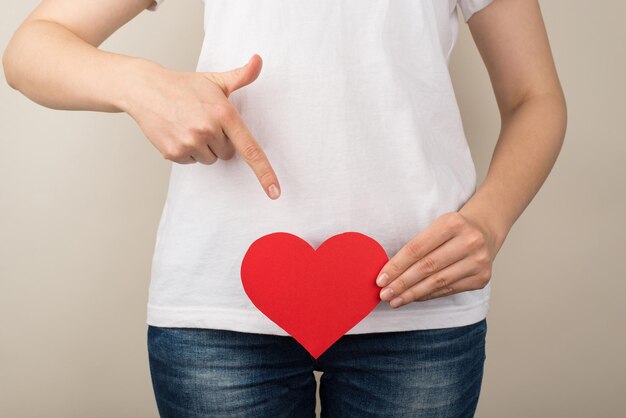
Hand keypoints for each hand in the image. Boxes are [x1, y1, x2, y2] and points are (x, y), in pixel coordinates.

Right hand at [123, 54, 280, 199]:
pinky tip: (178, 132)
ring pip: (210, 160)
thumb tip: (259, 60)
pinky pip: (191, 162)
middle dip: (220, 142)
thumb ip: (241, 76)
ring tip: (189, 126)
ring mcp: (190, 142)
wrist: (145, 89)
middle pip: (228, 154)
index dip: (264, 172)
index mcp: (224, 114)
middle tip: (204, 123)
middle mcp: (209, 130)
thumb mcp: (215, 80)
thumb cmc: (184, 86)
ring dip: (203, 148)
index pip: (250, 149)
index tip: (274, 192)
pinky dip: (187, 152)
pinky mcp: (173, 152)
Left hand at [375, 211, 499, 307]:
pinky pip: (448, 290)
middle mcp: (469, 242)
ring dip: (412, 294)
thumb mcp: (436, 226)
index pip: (417, 248)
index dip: (397, 266)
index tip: (381, 279)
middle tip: (385, 294)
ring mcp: (478, 261)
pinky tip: (413, 298)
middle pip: (427, 267)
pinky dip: (428, 295)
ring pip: (437, 282)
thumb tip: (389, 273)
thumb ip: (416, 247)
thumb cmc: (453, 229)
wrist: (485, 230)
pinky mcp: (482, 278)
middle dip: (402, 283)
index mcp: (452, 223)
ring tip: (395, 300)